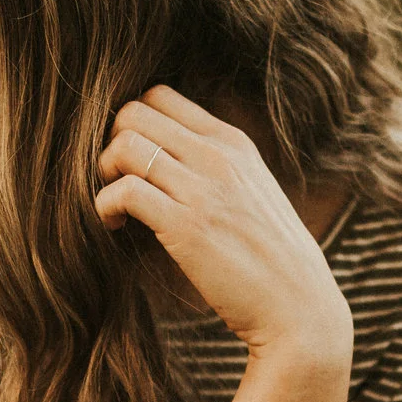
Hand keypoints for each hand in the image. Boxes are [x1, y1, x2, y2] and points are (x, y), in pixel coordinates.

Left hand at [94, 85, 351, 362]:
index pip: (160, 96)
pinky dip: (105, 205)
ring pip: (123, 145)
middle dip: (110, 143)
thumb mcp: (251, 190)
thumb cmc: (270, 256)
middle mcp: (217, 156)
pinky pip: (124, 191)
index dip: (131, 123)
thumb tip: (166, 157)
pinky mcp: (186, 226)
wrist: (298, 305)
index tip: (130, 159)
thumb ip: (215, 165)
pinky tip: (114, 225)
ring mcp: (203, 189)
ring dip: (104, 173)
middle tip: (115, 181)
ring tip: (114, 205)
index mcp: (231, 142)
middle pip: (133, 113)